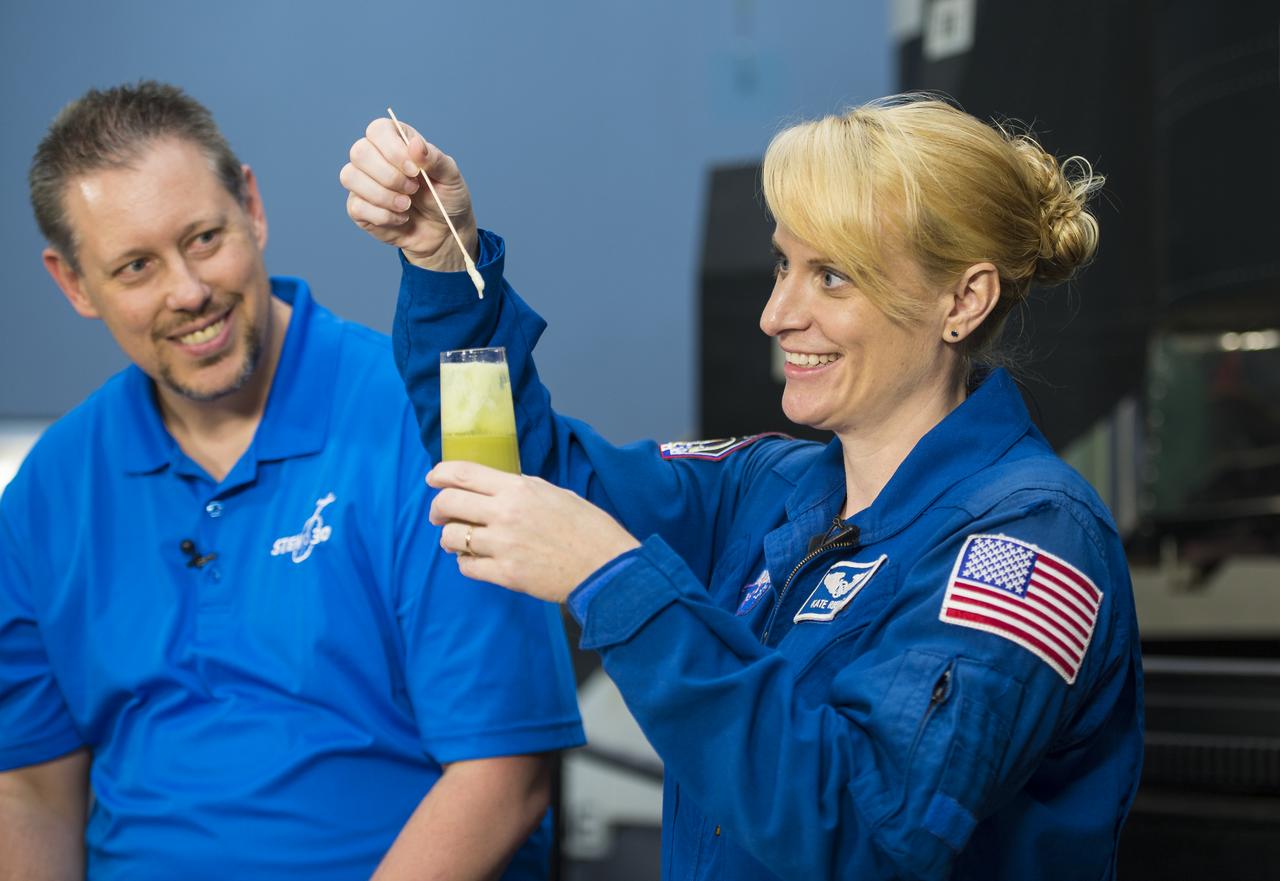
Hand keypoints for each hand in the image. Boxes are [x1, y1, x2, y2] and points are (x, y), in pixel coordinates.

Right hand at [340, 117, 477, 270]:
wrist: (444, 232)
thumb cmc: (445, 198)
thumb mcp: (450, 176)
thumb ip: (434, 159)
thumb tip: (415, 143)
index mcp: (396, 141)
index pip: (378, 130)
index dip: (392, 149)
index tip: (414, 170)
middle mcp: (374, 157)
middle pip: (359, 152)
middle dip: (389, 176)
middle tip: (413, 189)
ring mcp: (363, 182)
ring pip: (350, 177)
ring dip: (383, 196)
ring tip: (406, 205)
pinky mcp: (358, 207)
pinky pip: (356, 206)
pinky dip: (383, 216)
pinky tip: (400, 218)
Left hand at [427, 462, 640, 603]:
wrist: (605, 567)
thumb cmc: (587, 528)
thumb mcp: (554, 493)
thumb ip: (520, 489)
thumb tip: (494, 489)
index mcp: (518, 489)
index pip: (462, 474)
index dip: (439, 474)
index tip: (433, 479)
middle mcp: (505, 514)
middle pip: (447, 503)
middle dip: (437, 508)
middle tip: (439, 515)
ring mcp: (503, 545)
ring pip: (450, 537)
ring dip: (449, 538)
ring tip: (459, 541)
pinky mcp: (505, 574)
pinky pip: (466, 567)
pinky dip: (466, 562)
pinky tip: (477, 560)